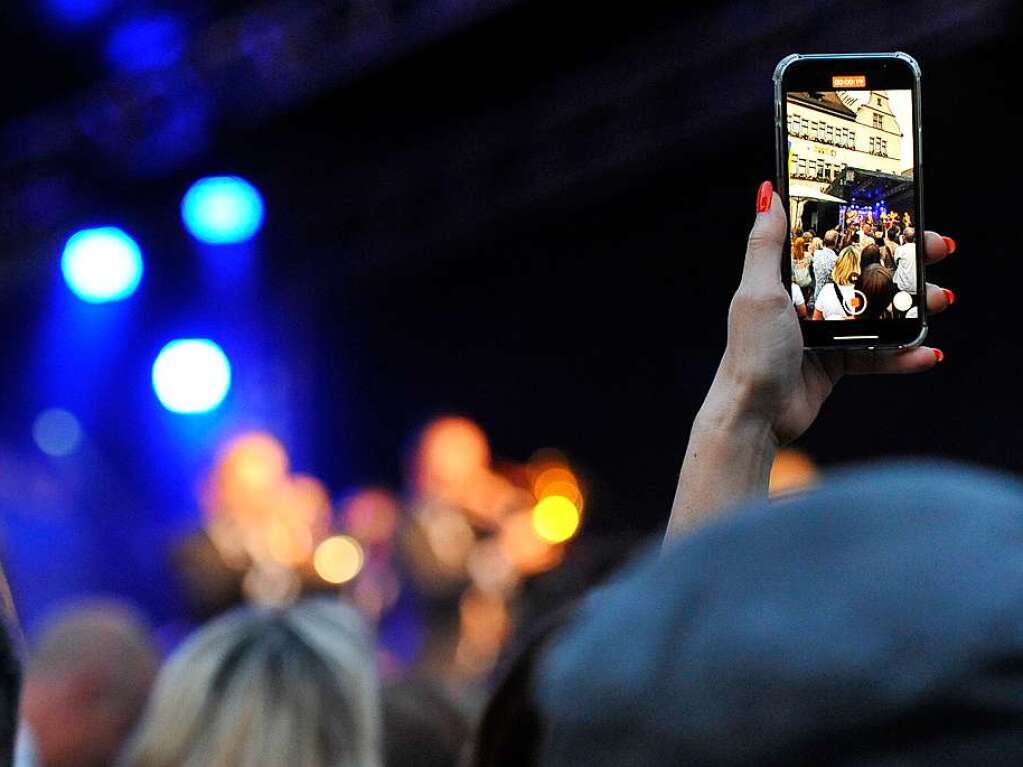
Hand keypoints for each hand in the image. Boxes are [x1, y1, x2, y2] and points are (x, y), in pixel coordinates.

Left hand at [716, 181, 955, 445]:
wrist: (754, 414)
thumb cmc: (751, 353)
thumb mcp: (758, 292)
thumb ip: (766, 245)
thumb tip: (768, 194)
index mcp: (788, 279)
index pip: (836, 244)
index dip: (871, 230)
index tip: (907, 219)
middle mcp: (806, 302)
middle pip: (864, 275)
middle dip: (906, 265)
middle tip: (940, 254)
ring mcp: (822, 333)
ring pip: (878, 314)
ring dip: (913, 308)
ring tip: (942, 301)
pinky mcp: (834, 364)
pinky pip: (876, 356)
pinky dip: (902, 356)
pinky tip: (927, 354)